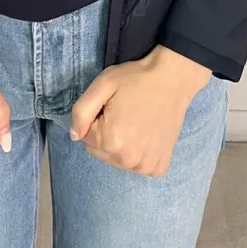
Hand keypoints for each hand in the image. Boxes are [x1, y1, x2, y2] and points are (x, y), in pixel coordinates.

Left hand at [70, 45, 211, 177]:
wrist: (172, 80)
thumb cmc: (136, 79)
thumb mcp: (102, 85)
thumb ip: (81, 112)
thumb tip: (73, 136)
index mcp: (111, 141)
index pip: (85, 137)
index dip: (96, 118)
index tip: (111, 106)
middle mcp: (128, 160)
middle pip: (100, 151)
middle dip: (105, 134)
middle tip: (123, 113)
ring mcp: (145, 167)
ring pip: (116, 160)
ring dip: (121, 145)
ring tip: (135, 122)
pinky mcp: (159, 168)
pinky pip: (136, 165)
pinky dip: (138, 153)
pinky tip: (146, 134)